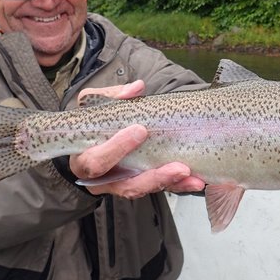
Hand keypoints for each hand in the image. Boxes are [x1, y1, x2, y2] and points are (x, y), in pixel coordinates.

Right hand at [70, 81, 205, 197]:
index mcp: (84, 159)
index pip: (97, 162)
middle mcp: (101, 180)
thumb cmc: (94, 122)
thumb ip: (113, 96)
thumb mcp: (95, 105)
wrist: (90, 139)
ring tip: (190, 175)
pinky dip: (176, 184)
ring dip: (168, 183)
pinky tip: (194, 179)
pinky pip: (157, 189)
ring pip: (143, 190)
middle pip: (124, 186)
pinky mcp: (139, 185)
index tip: (140, 130)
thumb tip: (136, 88)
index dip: (117, 148)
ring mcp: (121, 185)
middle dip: (151, 177)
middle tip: (177, 166)